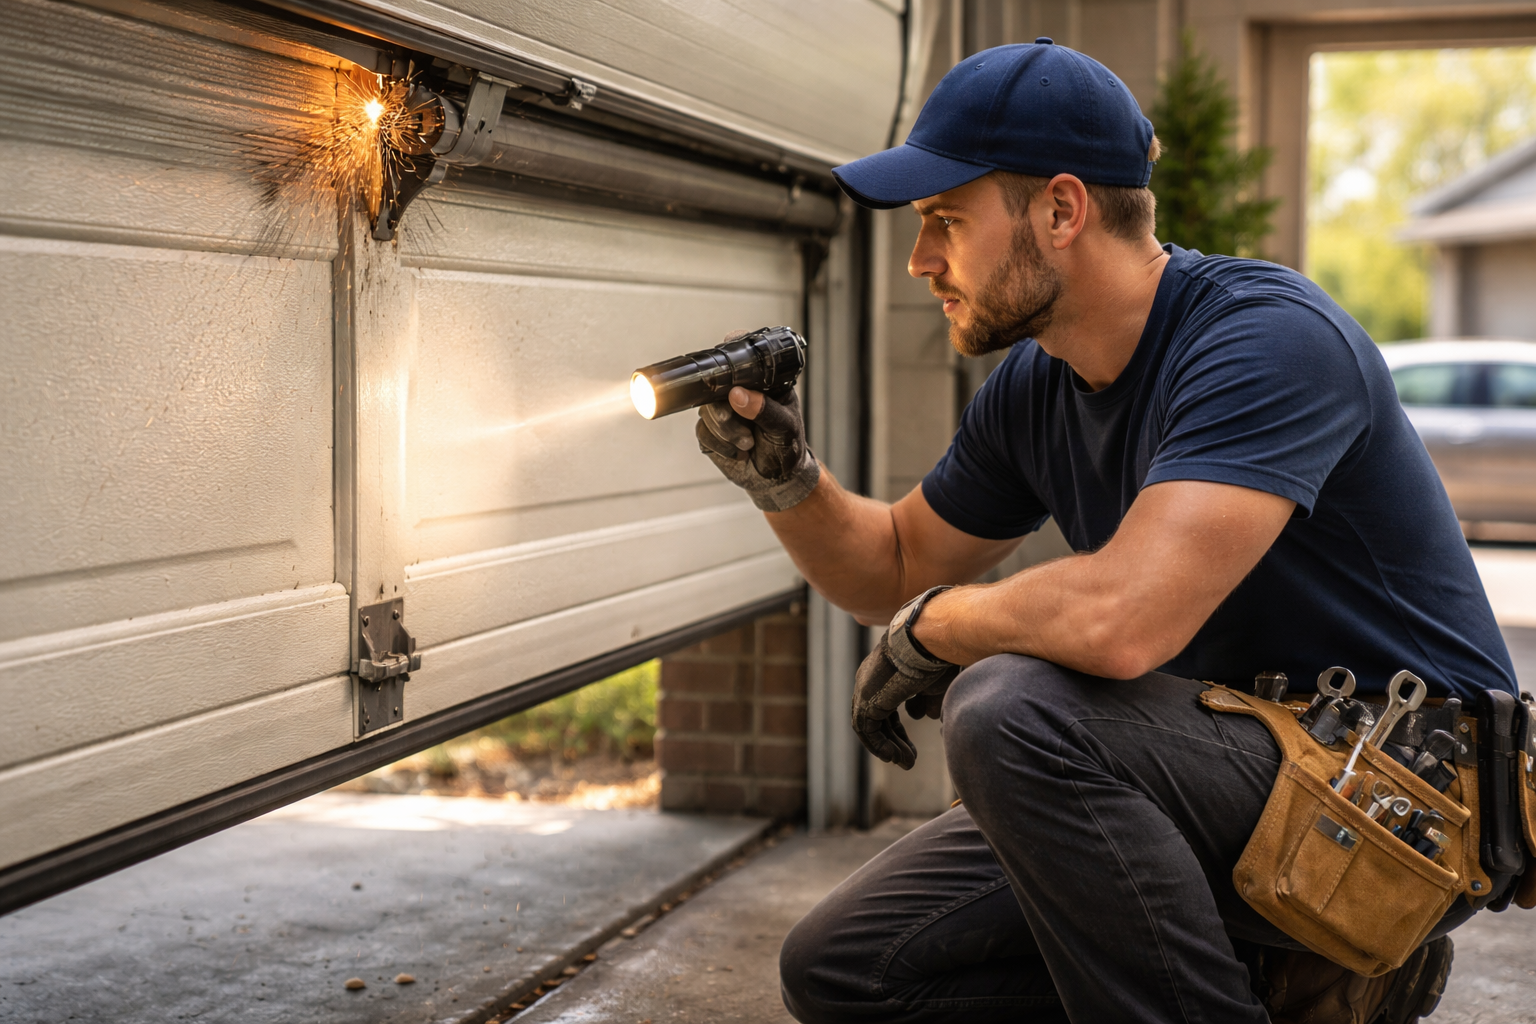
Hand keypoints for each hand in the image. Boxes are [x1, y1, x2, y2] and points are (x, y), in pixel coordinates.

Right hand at [696, 386, 818, 511]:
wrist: (777, 479)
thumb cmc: (786, 449)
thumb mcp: (784, 428)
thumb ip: (764, 409)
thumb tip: (737, 394)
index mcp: (761, 385)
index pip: (740, 372)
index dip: (732, 383)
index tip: (735, 399)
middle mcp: (739, 395)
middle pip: (715, 393)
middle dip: (727, 419)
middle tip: (747, 438)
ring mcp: (723, 412)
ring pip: (706, 413)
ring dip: (725, 434)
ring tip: (747, 445)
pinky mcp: (711, 431)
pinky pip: (702, 431)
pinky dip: (719, 445)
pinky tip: (737, 452)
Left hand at [850, 587, 959, 769]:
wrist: (931, 642)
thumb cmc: (937, 658)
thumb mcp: (933, 686)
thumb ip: (925, 702)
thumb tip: (922, 716)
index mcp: (882, 673)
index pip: (883, 708)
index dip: (896, 730)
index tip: (911, 748)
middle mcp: (868, 681)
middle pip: (876, 719)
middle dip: (893, 742)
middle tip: (908, 761)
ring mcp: (865, 689)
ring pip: (870, 728)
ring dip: (888, 748)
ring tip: (907, 763)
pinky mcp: (867, 699)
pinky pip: (867, 730)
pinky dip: (880, 746)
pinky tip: (896, 757)